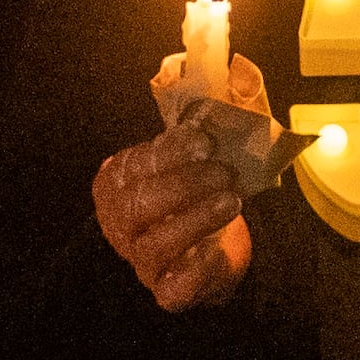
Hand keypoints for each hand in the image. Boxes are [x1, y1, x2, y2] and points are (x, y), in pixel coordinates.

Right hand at [89, 57, 263, 310]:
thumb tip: (240, 68)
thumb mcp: (208, 145)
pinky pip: (172, 288)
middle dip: (182, 184)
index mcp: (119, 180)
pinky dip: (194, 270)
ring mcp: (141, 260)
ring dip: (194, 219)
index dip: (168, 151)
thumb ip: (221, 107)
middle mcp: (121, 222)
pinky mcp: (167, 291)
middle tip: (222, 171)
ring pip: (154, 244)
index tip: (203, 140)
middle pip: (138, 205)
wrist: (212, 247)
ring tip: (231, 200)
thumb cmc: (200, 187)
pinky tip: (216, 252)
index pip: (135, 165)